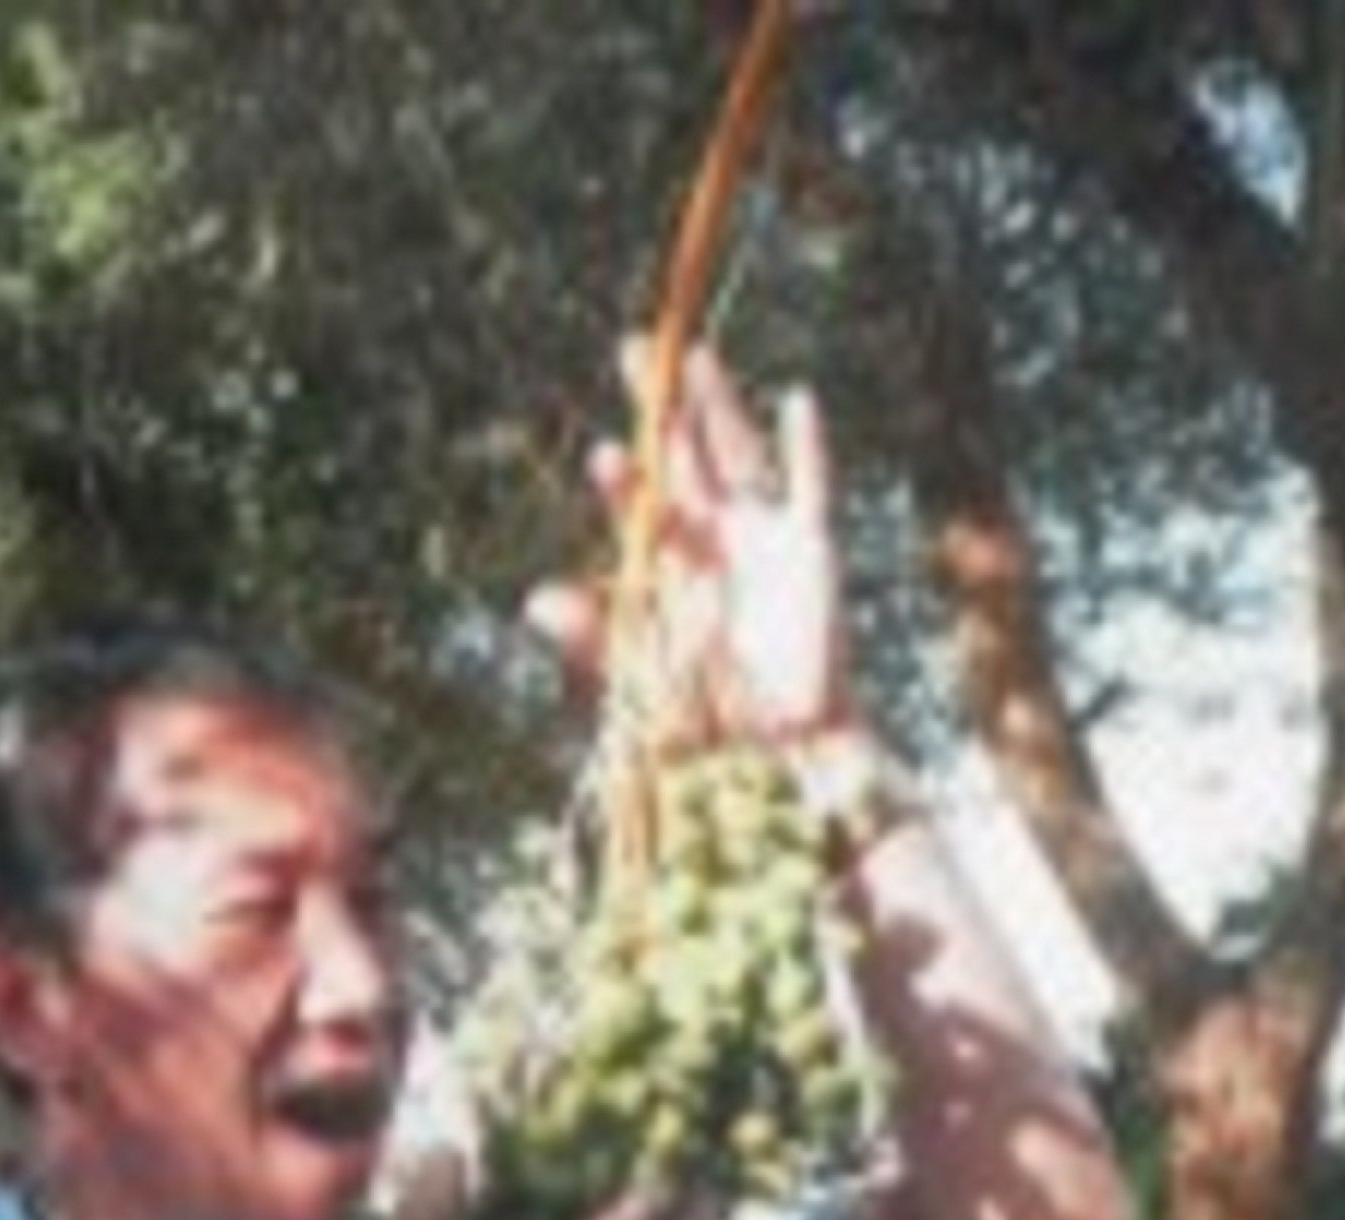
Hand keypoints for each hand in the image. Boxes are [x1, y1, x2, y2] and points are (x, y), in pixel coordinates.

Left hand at [524, 341, 849, 748]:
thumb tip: (534, 600)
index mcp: (664, 562)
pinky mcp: (810, 547)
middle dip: (658, 407)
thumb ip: (594, 634)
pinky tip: (797, 400)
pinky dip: (806, 446)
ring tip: (696, 356)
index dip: (623, 480)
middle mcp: (708, 535)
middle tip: (632, 350)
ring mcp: (759, 534)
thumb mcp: (642, 673)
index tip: (605, 456)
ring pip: (734, 453)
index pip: (636, 506)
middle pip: (679, 457)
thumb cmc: (708, 713)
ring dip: (718, 406)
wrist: (782, 745)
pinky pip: (808, 486)